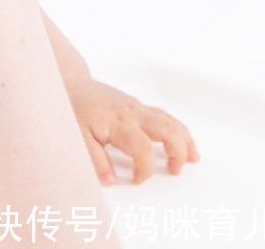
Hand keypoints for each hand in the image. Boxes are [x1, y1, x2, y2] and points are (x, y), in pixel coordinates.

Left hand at [66, 76, 200, 184]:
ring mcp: (138, 108)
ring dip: (184, 140)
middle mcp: (133, 114)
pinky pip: (165, 117)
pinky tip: (183, 142)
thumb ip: (95, 159)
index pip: (143, 148)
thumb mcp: (78, 136)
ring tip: (192, 159)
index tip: (138, 180)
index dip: (145, 169)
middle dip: (178, 152)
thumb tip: (111, 181)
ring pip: (171, 121)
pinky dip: (178, 130)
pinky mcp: (139, 106)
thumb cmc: (74, 108)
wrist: (72, 83)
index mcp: (119, 123)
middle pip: (167, 130)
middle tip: (175, 171)